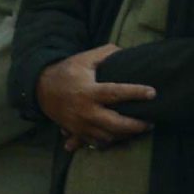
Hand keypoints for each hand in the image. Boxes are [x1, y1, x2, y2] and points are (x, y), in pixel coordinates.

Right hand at [35, 43, 156, 150]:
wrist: (41, 89)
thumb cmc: (66, 72)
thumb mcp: (84, 59)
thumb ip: (105, 53)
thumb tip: (125, 50)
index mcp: (89, 91)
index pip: (116, 93)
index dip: (136, 93)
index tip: (153, 93)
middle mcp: (86, 111)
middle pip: (115, 124)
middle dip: (136, 126)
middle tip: (151, 123)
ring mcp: (81, 125)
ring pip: (108, 137)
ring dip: (126, 136)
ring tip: (139, 129)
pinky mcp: (77, 133)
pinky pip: (97, 143)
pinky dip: (110, 142)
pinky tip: (121, 137)